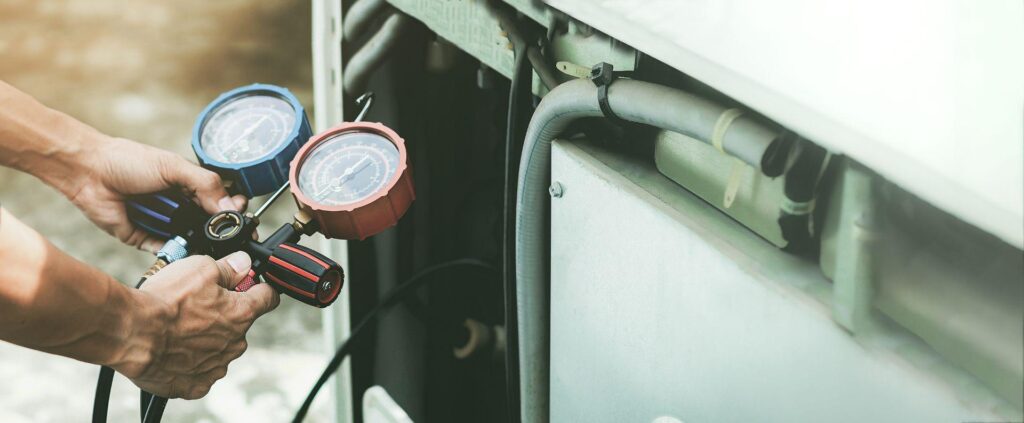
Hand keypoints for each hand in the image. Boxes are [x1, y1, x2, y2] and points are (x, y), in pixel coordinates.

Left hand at [66, 137, 246, 251]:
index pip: (222, 201)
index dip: (234, 210)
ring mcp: (164, 224)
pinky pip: (167, 252)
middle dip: (221, 232)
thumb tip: (232, 206)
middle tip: (231, 237)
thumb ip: (205, 184)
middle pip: (210, 225)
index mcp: (191, 186)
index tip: (243, 218)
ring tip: (210, 247)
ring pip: (192, 241)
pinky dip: (176, 255)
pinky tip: (185, 254)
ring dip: (200, 245)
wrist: (89, 172)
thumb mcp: (173, 167)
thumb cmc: (128, 161)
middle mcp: (181, 206)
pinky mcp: (146, 239)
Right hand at [112, 251, 279, 398]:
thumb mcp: (201, 267)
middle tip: (196, 305)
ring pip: (219, 348)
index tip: (251, 286)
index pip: (268, 298)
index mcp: (241, 314)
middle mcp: (235, 343)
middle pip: (239, 324)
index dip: (259, 288)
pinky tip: (173, 350)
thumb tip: (244, 263)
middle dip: (223, 314)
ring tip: (178, 328)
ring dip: (206, 339)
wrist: (131, 333)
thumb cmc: (165, 301)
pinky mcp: (195, 385)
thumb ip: (229, 267)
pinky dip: (190, 363)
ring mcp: (216, 366)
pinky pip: (200, 372)